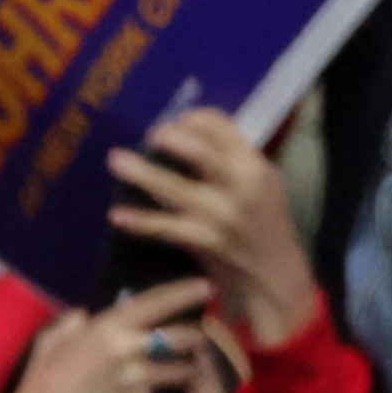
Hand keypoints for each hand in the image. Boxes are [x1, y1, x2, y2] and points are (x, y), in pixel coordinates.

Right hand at [0, 279, 217, 392]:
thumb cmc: (42, 383)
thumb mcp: (51, 341)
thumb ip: (73, 323)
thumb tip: (86, 315)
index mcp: (109, 327)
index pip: (158, 302)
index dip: (185, 292)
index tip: (206, 287)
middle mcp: (130, 350)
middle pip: (185, 337)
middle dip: (197, 339)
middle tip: (196, 341)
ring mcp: (139, 380)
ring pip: (184, 370)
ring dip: (188, 370)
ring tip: (182, 371)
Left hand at [104, 110, 319, 350]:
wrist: (275, 272)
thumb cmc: (264, 224)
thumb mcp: (263, 182)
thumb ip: (235, 159)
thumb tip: (194, 134)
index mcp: (255, 165)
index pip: (224, 129)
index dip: (198, 119)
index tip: (179, 120)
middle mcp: (240, 186)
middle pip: (200, 153)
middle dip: (171, 139)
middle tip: (152, 135)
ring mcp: (222, 215)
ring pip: (176, 188)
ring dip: (143, 174)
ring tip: (116, 159)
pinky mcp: (206, 242)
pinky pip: (167, 228)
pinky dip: (141, 221)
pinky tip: (117, 214)